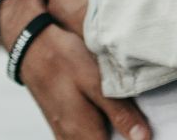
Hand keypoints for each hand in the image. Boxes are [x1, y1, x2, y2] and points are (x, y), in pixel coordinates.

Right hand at [0, 0, 148, 139]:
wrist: (31, 46)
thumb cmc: (63, 59)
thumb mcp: (95, 81)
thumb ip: (120, 112)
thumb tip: (143, 138)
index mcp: (83, 133)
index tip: (145, 135)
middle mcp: (71, 139)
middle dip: (121, 135)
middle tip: (137, 122)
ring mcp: (64, 133)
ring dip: (110, 132)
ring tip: (124, 118)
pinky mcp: (62, 124)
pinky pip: (83, 137)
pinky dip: (98, 130)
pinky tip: (107, 114)